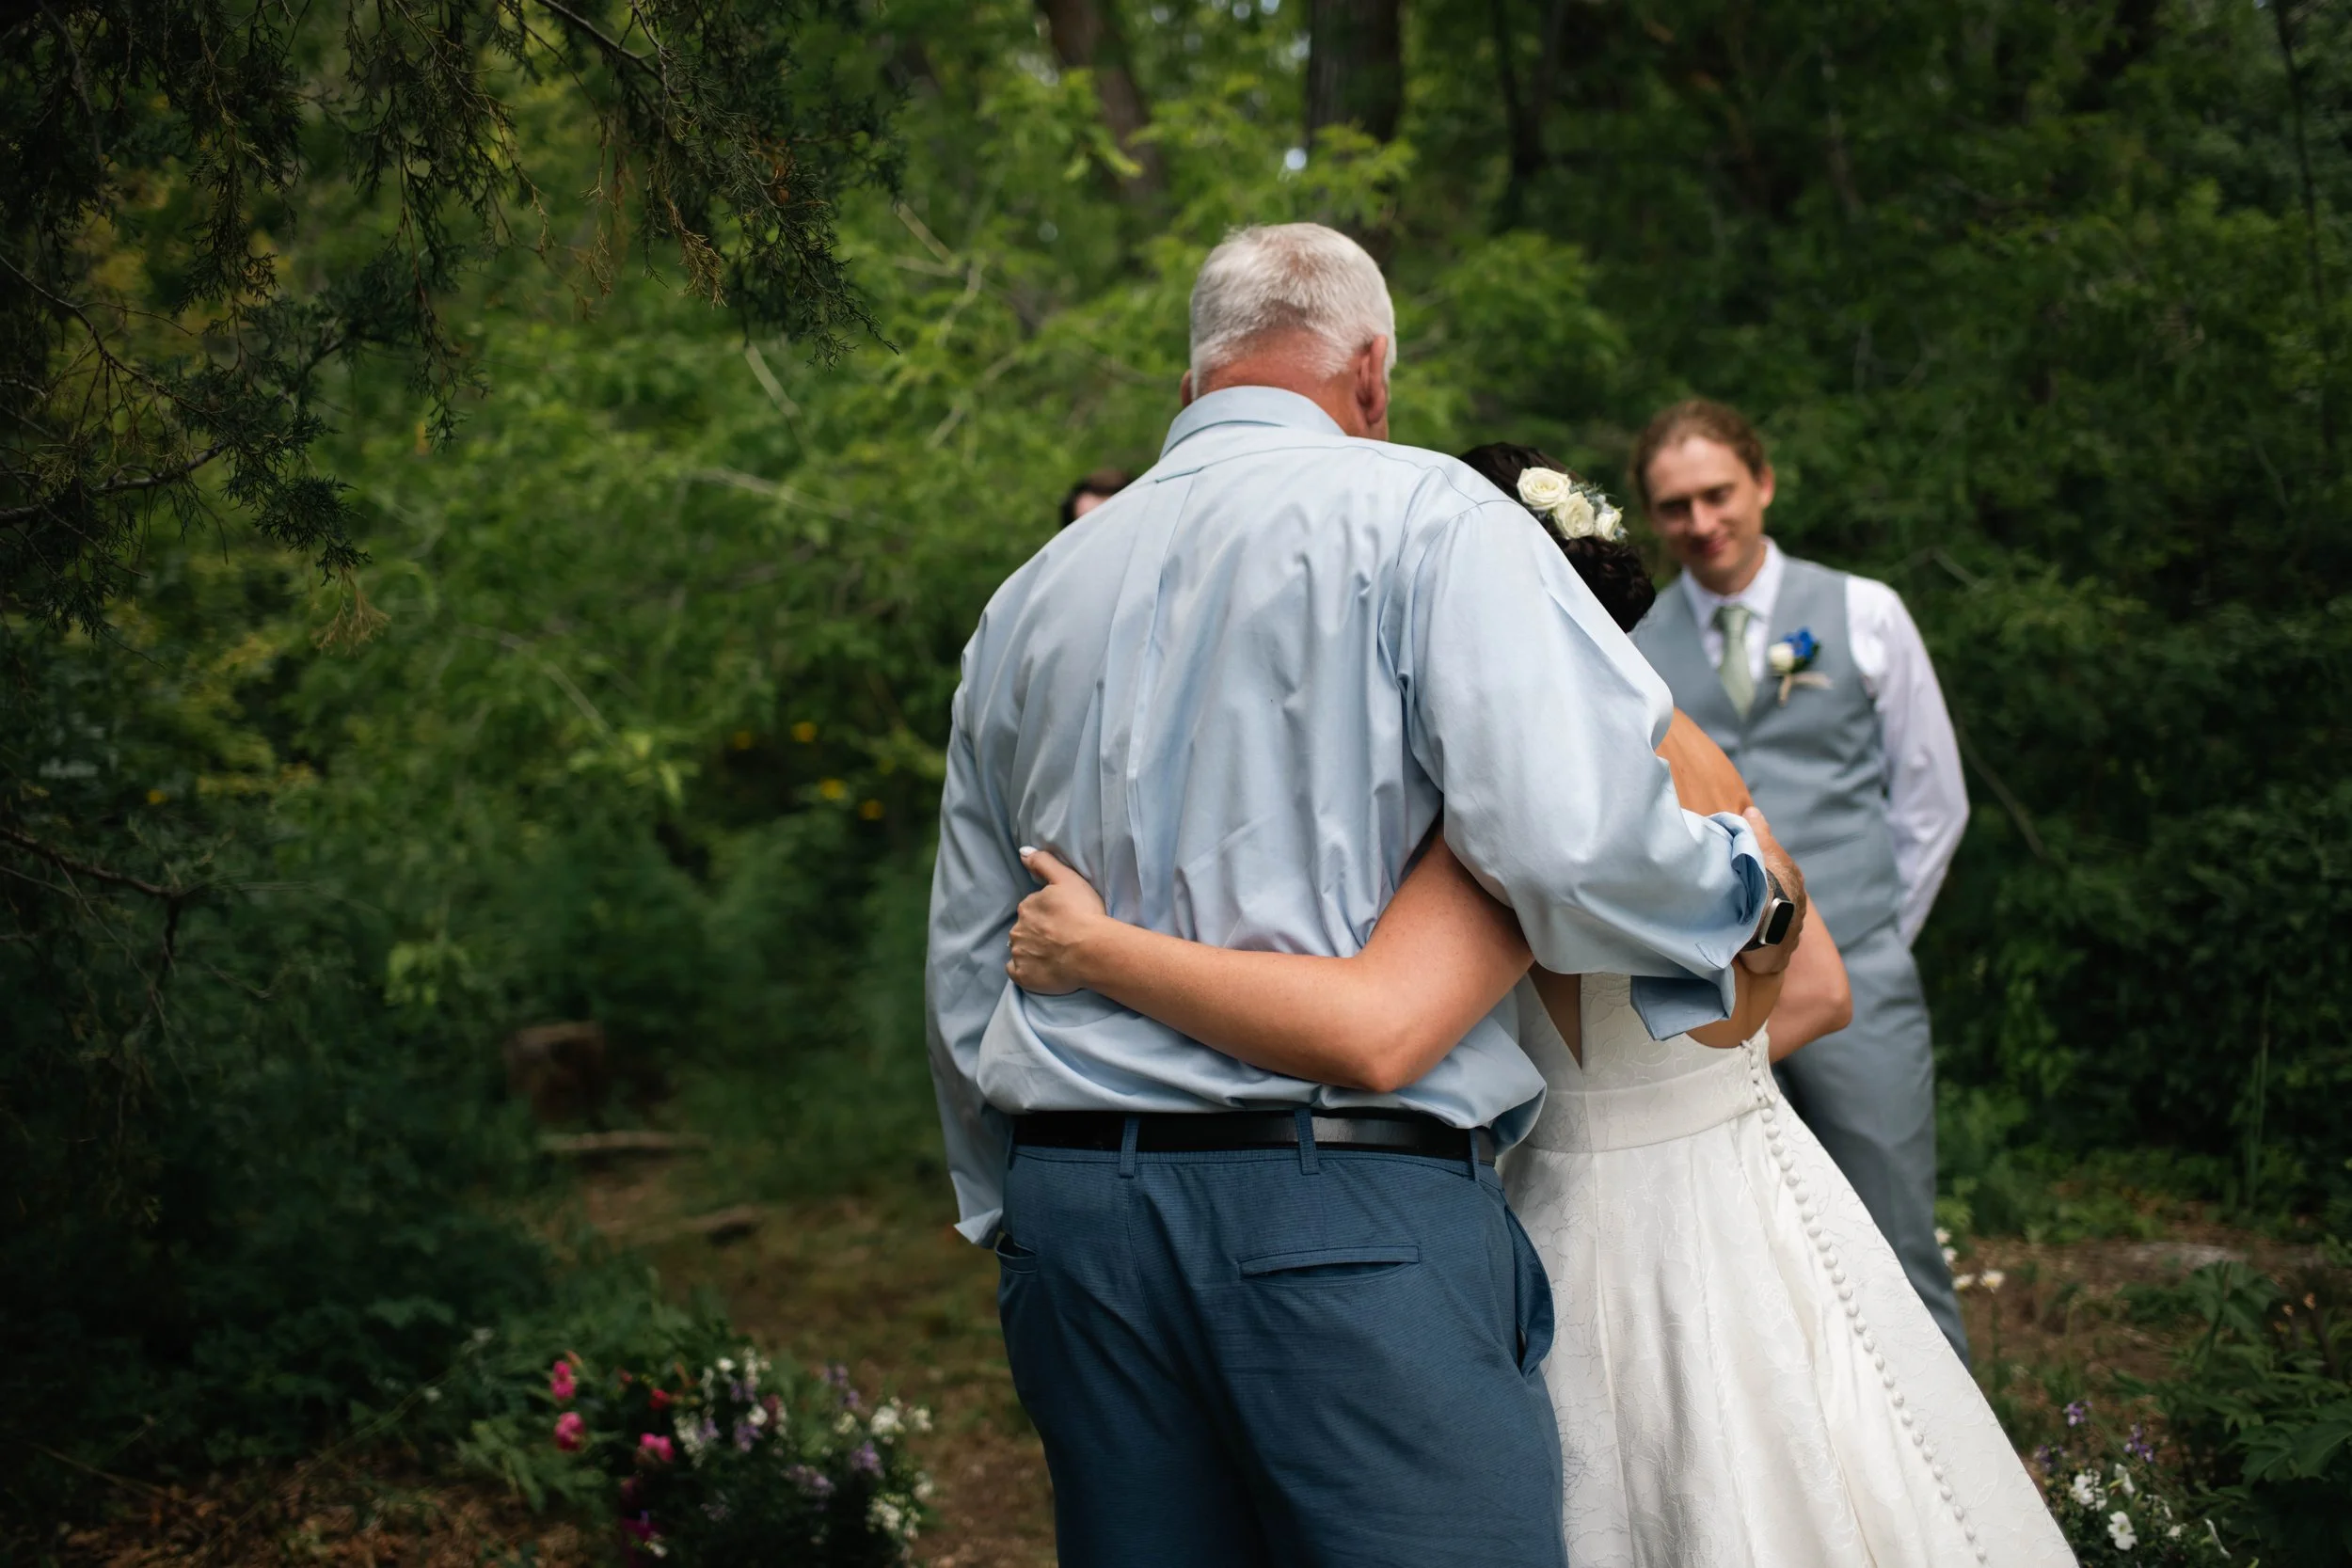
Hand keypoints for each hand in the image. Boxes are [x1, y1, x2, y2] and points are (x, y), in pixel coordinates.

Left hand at [1006, 847, 1111, 994]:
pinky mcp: (1023, 976)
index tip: (1063, 920)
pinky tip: (1041, 969)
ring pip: (1020, 950)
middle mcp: (1018, 929)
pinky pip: (1017, 972)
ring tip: (1055, 955)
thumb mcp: (1067, 878)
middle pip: (1025, 929)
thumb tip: (1022, 852)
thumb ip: (1043, 862)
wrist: (1092, 951)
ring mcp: (1019, 954)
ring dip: (1032, 951)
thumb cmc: (1084, 913)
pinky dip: (1026, 970)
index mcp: (1027, 907)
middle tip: (1061, 938)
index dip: (1047, 915)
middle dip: (1038, 933)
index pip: (1032, 909)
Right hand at [1736, 806, 1807, 976]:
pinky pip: (1771, 945)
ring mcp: (1793, 929)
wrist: (1767, 921)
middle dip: (1764, 898)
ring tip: (1741, 923)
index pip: (1777, 871)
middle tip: (1740, 899)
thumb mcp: (1759, 848)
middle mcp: (1799, 903)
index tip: (1743, 874)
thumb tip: (1753, 811)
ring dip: (1762, 922)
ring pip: (1776, 921)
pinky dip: (1761, 942)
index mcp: (1793, 877)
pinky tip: (1747, 942)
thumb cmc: (1763, 881)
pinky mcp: (1783, 952)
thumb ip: (1757, 831)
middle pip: (1778, 897)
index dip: (1760, 871)